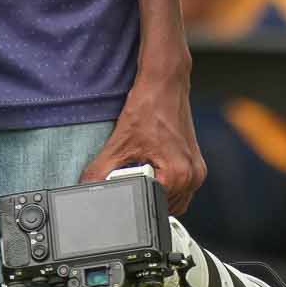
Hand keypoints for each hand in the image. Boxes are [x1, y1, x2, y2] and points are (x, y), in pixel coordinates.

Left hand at [77, 64, 205, 217]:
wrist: (164, 82)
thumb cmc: (149, 106)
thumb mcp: (120, 142)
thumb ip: (101, 169)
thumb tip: (88, 186)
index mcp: (178, 175)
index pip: (153, 204)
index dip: (134, 196)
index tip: (126, 184)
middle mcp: (193, 176)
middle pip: (164, 204)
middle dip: (146, 193)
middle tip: (134, 171)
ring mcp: (197, 169)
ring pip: (173, 197)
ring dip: (156, 188)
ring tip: (143, 165)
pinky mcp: (195, 161)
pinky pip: (180, 184)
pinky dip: (165, 180)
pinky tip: (152, 161)